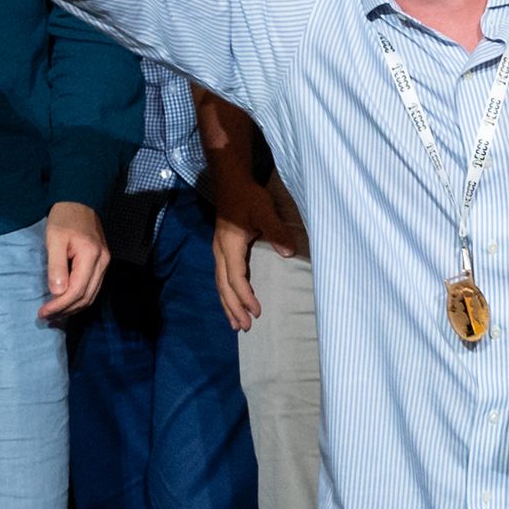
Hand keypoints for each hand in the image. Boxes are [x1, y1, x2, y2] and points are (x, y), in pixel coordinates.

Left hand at [39, 201, 109, 319]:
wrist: (79, 201)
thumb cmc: (64, 218)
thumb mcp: (54, 239)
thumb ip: (56, 266)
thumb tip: (57, 292)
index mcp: (91, 255)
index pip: (77, 290)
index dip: (60, 305)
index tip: (42, 312)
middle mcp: (103, 262)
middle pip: (86, 297)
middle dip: (66, 310)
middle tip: (45, 317)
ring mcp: (104, 262)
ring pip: (91, 295)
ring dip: (73, 308)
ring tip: (54, 314)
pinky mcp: (102, 262)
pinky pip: (92, 287)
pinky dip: (79, 299)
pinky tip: (66, 302)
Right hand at [213, 171, 291, 331]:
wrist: (230, 181)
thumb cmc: (247, 196)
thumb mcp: (264, 211)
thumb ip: (276, 231)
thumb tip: (289, 252)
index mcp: (229, 246)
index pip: (236, 278)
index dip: (245, 297)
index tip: (256, 311)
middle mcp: (220, 252)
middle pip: (224, 287)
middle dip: (233, 308)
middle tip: (245, 327)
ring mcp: (219, 250)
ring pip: (220, 284)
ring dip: (228, 304)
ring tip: (235, 323)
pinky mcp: (222, 248)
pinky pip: (222, 277)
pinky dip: (227, 293)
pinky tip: (233, 300)